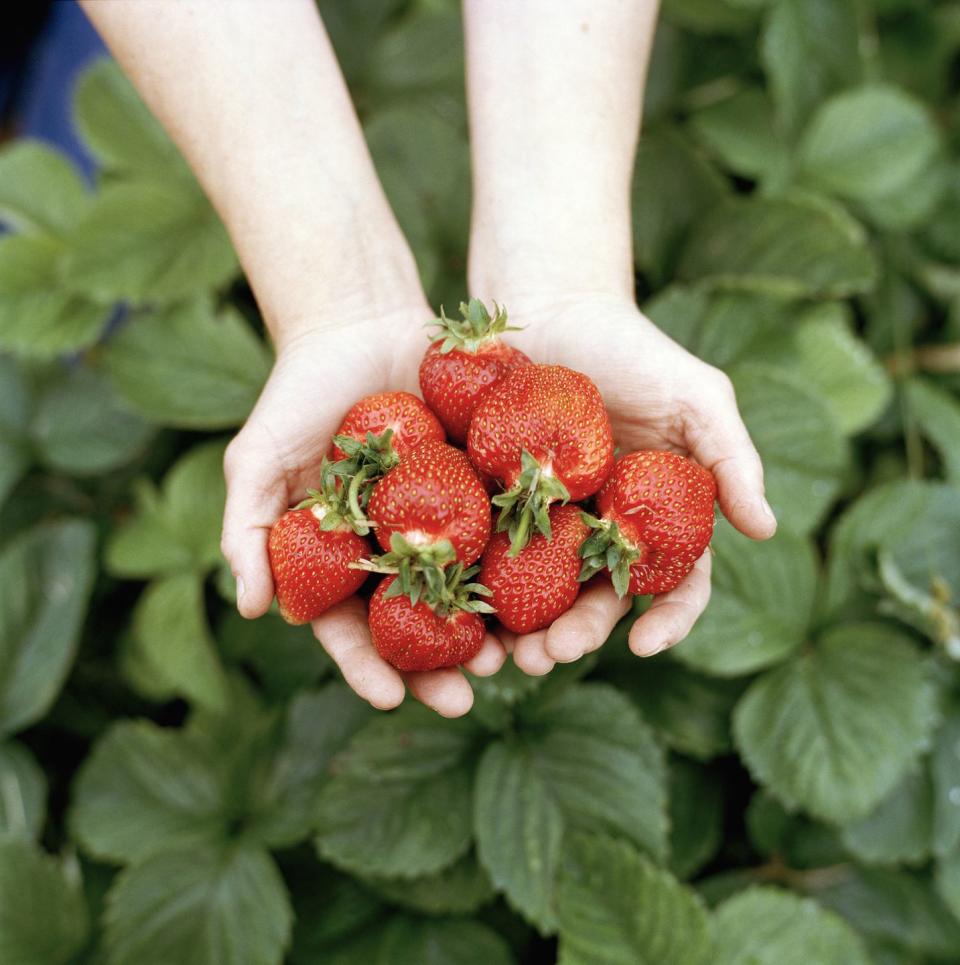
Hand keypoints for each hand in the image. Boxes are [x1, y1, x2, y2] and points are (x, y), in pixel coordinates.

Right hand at [220, 304, 505, 717]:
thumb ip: (246, 531)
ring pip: (474, 590)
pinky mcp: (485, 485)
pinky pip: (512, 531)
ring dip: (494, 630)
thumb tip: (251, 609)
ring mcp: (446, 521)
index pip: (351, 629)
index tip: (390, 699)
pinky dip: (532, 564)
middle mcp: (398, 551)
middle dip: (441, 667)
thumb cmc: (298, 393)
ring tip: (518, 656)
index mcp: (344, 559)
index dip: (368, 667)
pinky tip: (554, 591)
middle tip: (469, 695)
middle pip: (420, 624)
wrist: (361, 324)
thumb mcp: (257, 459)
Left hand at [478, 290, 776, 675]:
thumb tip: (766, 530)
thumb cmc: (633, 349)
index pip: (674, 583)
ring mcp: (548, 521)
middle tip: (551, 655)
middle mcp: (604, 530)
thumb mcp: (696, 395)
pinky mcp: (495, 503)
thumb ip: (732, 458)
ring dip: (526, 629)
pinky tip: (463, 609)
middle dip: (579, 634)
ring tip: (506, 656)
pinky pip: (488, 551)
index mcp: (657, 517)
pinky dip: (478, 585)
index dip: (668, 620)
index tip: (646, 644)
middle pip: (598, 598)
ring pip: (539, 590)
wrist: (553, 308)